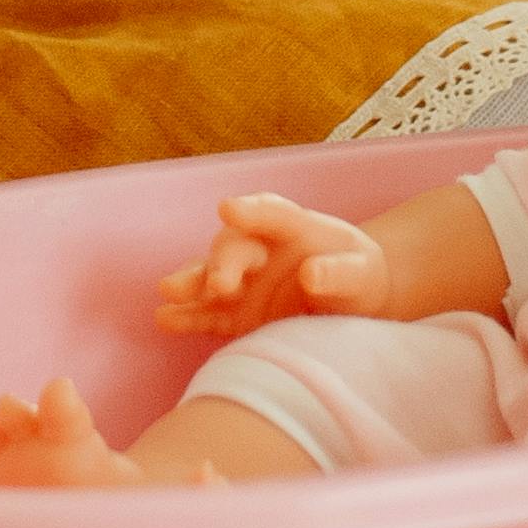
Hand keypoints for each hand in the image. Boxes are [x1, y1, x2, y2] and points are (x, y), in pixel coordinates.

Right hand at [153, 192, 386, 334]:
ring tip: (170, 292)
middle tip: (219, 283)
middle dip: (222, 262)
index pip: (271, 213)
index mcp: (294, 227)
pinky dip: (188, 316)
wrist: (351, 304)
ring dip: (192, 283)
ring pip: (211, 276)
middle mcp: (260, 249)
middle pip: (234, 246)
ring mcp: (244, 281)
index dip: (250, 212)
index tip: (229, 209)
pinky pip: (209, 313)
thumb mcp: (362, 273)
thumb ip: (341, 272)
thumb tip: (311, 273)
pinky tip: (166, 318)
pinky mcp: (236, 312)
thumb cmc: (359, 276)